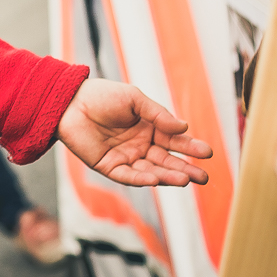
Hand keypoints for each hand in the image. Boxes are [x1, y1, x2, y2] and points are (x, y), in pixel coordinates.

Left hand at [57, 79, 212, 186]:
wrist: (70, 100)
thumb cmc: (102, 96)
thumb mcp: (134, 99)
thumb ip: (158, 114)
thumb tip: (184, 126)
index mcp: (149, 128)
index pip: (174, 141)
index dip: (190, 147)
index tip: (207, 152)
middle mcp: (140, 145)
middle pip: (167, 160)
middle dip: (185, 168)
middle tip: (204, 176)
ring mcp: (125, 157)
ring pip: (151, 171)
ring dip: (168, 176)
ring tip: (186, 180)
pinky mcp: (108, 166)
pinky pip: (128, 176)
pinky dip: (142, 179)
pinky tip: (156, 180)